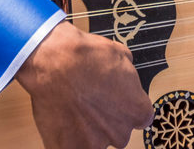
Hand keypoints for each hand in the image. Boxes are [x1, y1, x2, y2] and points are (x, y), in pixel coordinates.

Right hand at [17, 22, 153, 148]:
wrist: (53, 65)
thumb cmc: (84, 57)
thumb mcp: (119, 54)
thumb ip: (127, 76)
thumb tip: (123, 76)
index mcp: (136, 111)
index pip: (141, 118)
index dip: (127, 107)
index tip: (117, 101)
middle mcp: (119, 132)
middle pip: (118, 132)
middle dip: (107, 120)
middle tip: (91, 102)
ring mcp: (93, 144)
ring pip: (94, 141)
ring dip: (86, 130)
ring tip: (73, 108)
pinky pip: (71, 146)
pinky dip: (65, 137)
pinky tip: (61, 118)